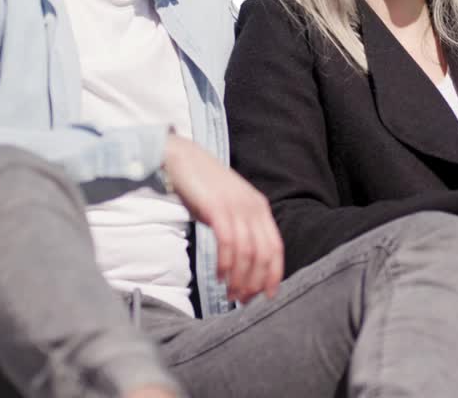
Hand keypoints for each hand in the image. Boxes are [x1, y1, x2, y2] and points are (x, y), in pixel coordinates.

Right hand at [161, 133, 282, 302]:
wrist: (182, 159)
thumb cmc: (203, 188)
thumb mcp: (229, 207)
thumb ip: (240, 228)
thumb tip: (242, 262)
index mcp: (260, 208)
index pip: (276, 248)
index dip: (274, 274)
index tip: (267, 295)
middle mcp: (253, 208)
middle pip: (263, 254)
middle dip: (255, 282)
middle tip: (242, 299)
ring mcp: (236, 207)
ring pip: (247, 253)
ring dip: (239, 278)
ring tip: (230, 293)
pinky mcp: (217, 207)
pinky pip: (228, 242)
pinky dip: (225, 263)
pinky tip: (219, 276)